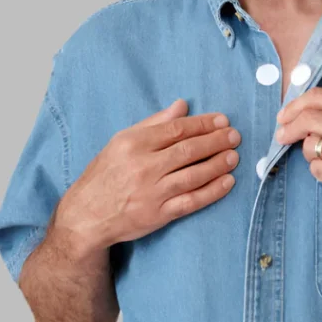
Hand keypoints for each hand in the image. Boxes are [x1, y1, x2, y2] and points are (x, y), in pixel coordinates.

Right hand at [55, 98, 240, 249]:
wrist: (86, 215)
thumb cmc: (105, 175)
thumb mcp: (121, 142)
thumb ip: (153, 123)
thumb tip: (182, 105)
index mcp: (133, 144)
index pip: (176, 129)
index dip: (203, 124)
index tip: (222, 121)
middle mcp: (143, 167)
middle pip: (188, 150)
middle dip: (215, 141)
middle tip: (235, 136)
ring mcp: (152, 193)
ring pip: (193, 175)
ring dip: (217, 164)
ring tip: (234, 156)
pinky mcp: (158, 215)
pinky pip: (191, 201)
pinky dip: (212, 192)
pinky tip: (227, 182)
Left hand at [275, 87, 321, 219]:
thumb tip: (296, 113)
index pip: (316, 97)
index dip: (294, 106)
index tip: (283, 116)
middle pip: (307, 120)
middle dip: (288, 129)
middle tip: (281, 136)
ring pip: (308, 147)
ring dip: (311, 153)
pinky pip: (315, 169)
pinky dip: (321, 171)